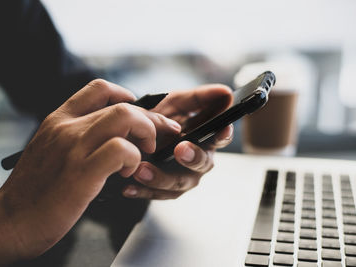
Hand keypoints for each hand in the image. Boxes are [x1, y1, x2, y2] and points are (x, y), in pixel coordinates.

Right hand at [0, 79, 180, 264]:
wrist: (10, 221)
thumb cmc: (36, 190)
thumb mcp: (51, 150)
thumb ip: (77, 137)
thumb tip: (114, 135)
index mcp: (59, 120)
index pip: (99, 89)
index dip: (126, 95)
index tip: (138, 108)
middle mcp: (67, 128)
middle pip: (123, 106)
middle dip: (151, 121)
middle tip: (158, 139)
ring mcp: (74, 148)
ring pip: (125, 118)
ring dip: (145, 135)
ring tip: (143, 154)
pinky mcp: (82, 172)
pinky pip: (121, 149)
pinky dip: (133, 159)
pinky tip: (127, 173)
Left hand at [122, 84, 233, 199]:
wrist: (133, 136)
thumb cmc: (161, 118)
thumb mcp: (177, 103)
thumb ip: (200, 98)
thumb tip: (226, 92)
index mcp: (205, 138)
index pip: (220, 137)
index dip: (223, 134)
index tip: (222, 129)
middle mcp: (198, 159)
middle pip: (203, 163)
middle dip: (193, 157)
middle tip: (180, 149)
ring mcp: (183, 176)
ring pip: (180, 183)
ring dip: (162, 178)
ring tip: (142, 170)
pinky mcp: (165, 190)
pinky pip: (157, 194)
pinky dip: (143, 191)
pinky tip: (130, 187)